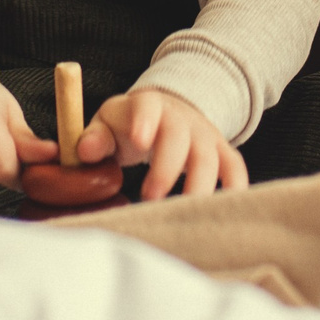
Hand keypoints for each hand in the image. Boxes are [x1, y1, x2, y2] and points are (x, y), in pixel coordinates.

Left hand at [76, 87, 246, 200]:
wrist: (167, 111)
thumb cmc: (128, 125)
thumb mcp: (106, 123)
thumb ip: (94, 137)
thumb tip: (85, 151)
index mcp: (148, 105)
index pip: (148, 107)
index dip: (145, 121)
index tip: (139, 140)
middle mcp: (181, 117)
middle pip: (180, 137)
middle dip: (166, 168)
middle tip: (149, 197)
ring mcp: (205, 134)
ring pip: (210, 157)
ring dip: (199, 187)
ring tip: (182, 214)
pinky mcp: (221, 151)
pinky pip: (234, 168)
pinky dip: (233, 188)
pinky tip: (220, 212)